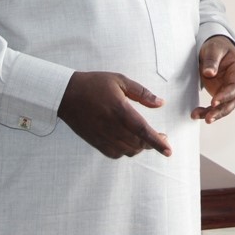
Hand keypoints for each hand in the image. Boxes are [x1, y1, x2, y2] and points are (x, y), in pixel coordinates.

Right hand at [57, 71, 171, 158]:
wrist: (66, 94)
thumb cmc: (94, 84)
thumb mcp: (120, 80)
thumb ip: (142, 93)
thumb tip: (160, 103)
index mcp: (120, 110)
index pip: (143, 131)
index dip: (157, 142)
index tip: (169, 151)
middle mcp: (112, 126)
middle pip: (138, 144)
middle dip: (152, 144)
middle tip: (161, 138)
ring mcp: (102, 136)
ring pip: (128, 151)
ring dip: (140, 148)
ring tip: (146, 140)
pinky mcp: (95, 141)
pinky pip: (114, 154)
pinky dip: (125, 151)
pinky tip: (128, 143)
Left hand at [192, 35, 234, 122]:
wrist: (215, 49)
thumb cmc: (218, 47)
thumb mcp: (214, 48)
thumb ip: (212, 60)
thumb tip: (209, 73)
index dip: (225, 96)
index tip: (214, 101)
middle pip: (232, 101)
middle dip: (220, 111)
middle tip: (209, 118)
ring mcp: (228, 90)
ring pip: (224, 107)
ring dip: (213, 114)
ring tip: (198, 116)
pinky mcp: (219, 94)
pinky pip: (215, 106)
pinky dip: (206, 111)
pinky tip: (196, 114)